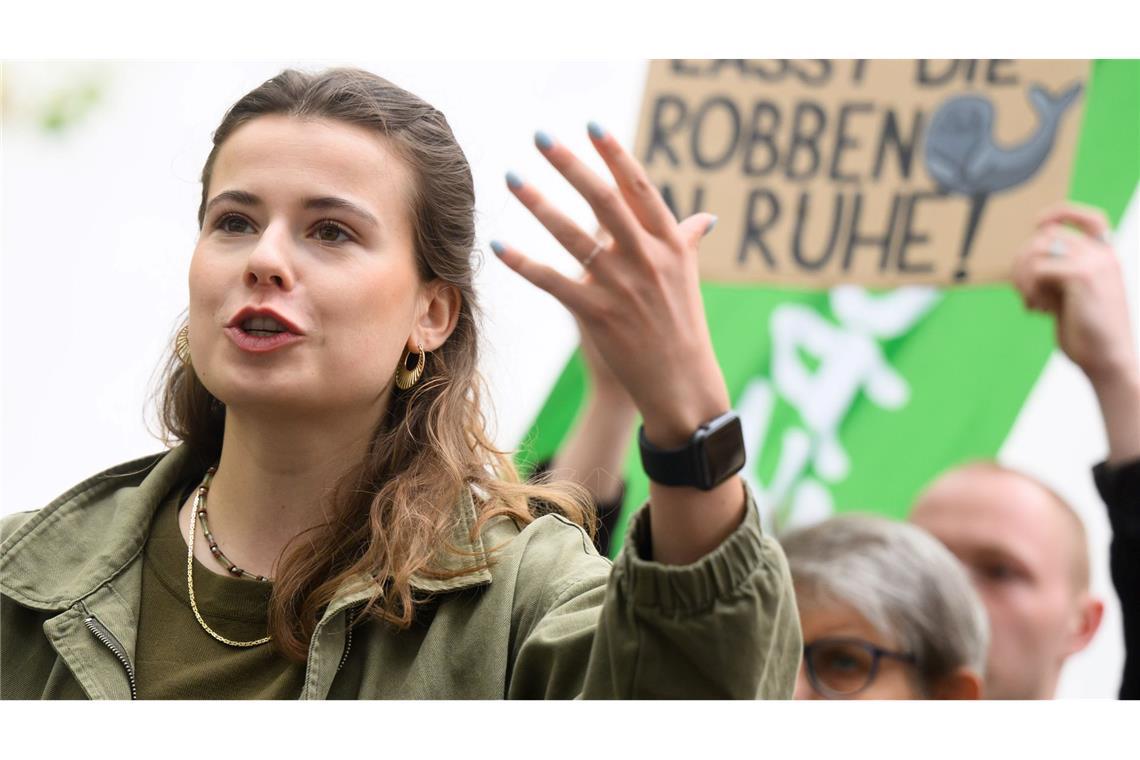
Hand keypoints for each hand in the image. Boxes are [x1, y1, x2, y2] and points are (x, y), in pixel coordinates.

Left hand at [493, 124, 726, 447]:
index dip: (615, 154)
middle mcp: (647, 259)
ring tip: (512, 177)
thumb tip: (704, 218)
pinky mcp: (599, 316)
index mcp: (670, 244)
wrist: (681, 384)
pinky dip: (524, 263)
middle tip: (541, 136)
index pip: (640, 188)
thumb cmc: (682, 328)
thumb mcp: (688, 280)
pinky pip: (553, 283)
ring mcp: (622, 287)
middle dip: (571, 165)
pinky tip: (498, 245)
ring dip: (540, 204)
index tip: (591, 124)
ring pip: (574, 237)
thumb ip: (687, 243)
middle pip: (604, 201)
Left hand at [1012, 202, 1137, 385]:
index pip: (1090, 218)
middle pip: (1048, 235)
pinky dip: (1030, 289)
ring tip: (1030, 301)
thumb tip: (1023, 258)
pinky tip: (1038, 311)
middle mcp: (1103, 255)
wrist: (1108, 359)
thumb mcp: (1074, 297)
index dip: (1061, 212)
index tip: (1038, 223)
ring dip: (1022, 275)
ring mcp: (1095, 263)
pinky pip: (1038, 269)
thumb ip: (1059, 274)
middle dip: (1023, 260)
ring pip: (1038, 248)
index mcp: (1106, 257)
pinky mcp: (1082, 276)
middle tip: (1022, 290)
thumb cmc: (1088, 332)